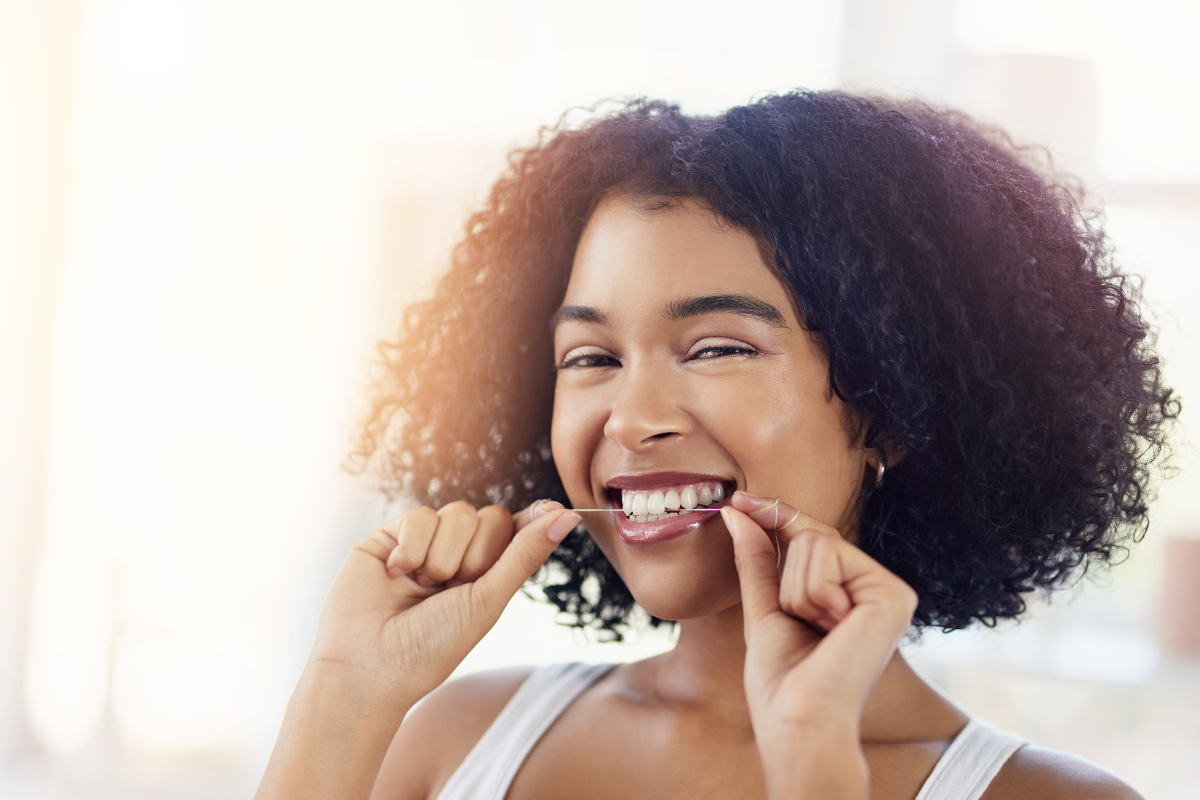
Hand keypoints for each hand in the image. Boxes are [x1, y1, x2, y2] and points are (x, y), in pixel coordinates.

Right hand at [311, 499, 580, 701]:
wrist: (370, 665)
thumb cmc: (431, 647)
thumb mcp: (488, 601)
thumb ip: (524, 554)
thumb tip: (569, 515)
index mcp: (487, 575)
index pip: (518, 530)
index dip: (534, 520)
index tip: (554, 509)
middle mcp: (458, 556)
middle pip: (491, 517)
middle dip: (478, 554)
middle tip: (454, 588)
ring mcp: (425, 544)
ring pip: (457, 513)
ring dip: (444, 556)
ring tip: (422, 588)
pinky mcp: (391, 536)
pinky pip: (420, 515)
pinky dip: (413, 547)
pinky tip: (396, 574)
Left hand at [721, 492, 917, 798]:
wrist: (798, 723)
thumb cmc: (781, 682)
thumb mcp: (764, 608)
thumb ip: (758, 559)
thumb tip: (738, 509)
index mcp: (852, 595)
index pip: (811, 539)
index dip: (775, 515)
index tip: (737, 498)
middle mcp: (877, 589)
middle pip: (811, 534)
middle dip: (785, 578)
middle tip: (799, 624)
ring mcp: (890, 591)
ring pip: (815, 541)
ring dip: (795, 591)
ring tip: (816, 633)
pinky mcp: (894, 594)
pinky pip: (828, 555)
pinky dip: (811, 593)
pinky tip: (831, 630)